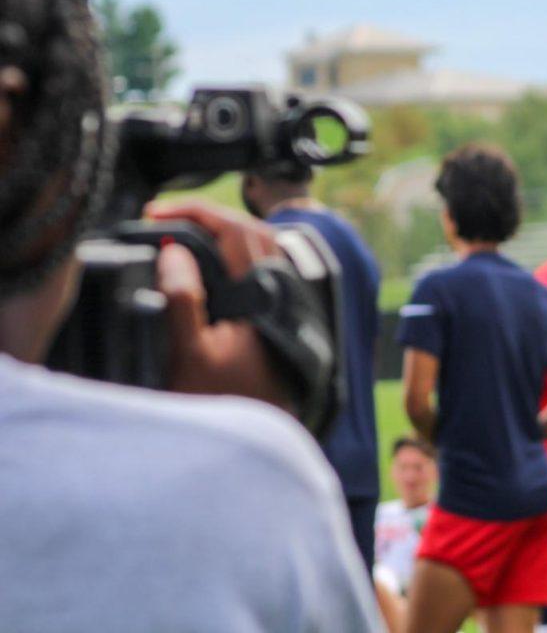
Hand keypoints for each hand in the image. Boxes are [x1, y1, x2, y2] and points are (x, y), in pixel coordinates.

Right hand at [148, 200, 293, 412]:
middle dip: (208, 217)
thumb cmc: (223, 401)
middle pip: (251, 230)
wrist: (261, 438)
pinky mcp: (285, 318)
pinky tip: (213, 268)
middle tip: (165, 221)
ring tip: (184, 237)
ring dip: (226, 234)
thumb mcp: (190, 355)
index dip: (194, 212)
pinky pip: (268, 268)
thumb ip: (182, 300)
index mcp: (261, 293)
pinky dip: (240, 255)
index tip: (156, 213)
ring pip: (263, 247)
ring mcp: (288, 303)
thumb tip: (173, 251)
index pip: (233, 230)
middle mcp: (282, 291)